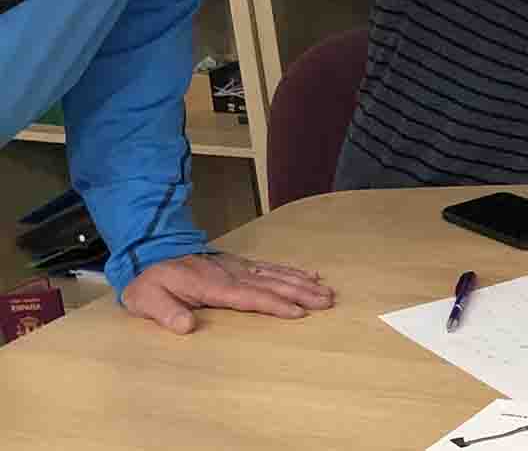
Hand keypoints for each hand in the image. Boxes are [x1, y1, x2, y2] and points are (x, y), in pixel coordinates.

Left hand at [122, 251, 334, 333]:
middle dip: (301, 293)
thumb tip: (186, 327)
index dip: (275, 305)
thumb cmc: (150, 282)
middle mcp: (231, 274)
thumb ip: (167, 313)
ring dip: (302, 283)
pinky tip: (308, 274)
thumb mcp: (147, 300)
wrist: (150, 252)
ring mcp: (238, 267)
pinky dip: (291, 271)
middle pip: (272, 284)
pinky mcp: (240, 264)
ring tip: (326, 291)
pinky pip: (270, 267)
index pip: (250, 297)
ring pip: (276, 275)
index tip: (299, 312)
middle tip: (327, 301)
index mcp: (213, 286)